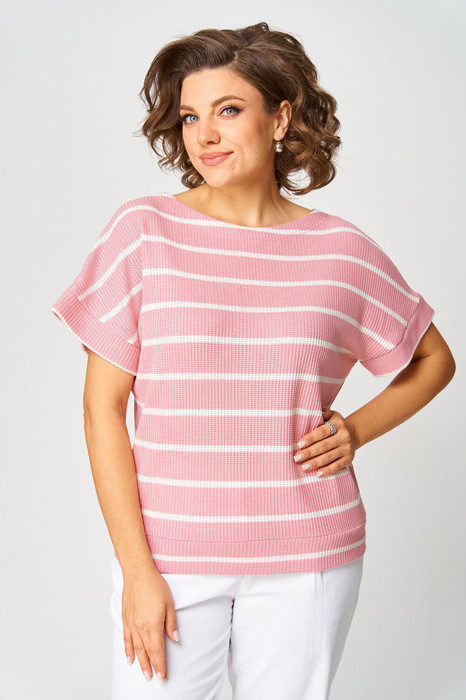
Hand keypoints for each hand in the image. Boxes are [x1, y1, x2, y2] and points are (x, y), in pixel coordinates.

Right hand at [122, 567, 179, 682]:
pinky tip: (130, 659)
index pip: (157, 650)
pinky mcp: (125, 618)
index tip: (163, 675)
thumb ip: (171, 623)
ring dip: (140, 662)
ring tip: (144, 673)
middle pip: (146, 651)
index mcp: (153, 624)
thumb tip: (174, 638)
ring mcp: (131, 623)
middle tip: (154, 678)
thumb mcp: (169, 603)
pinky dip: (128, 650)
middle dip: (151, 666)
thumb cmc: (155, 585)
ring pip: (136, 648)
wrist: (138, 573)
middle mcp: (140, 626)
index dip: (160, 664)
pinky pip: (126, 638)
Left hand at [292, 408, 358, 476]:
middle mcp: (344, 436)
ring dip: (315, 463)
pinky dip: (327, 470)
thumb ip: (320, 416)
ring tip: (304, 467)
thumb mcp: (331, 415)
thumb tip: (305, 418)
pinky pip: (337, 466)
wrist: (354, 433)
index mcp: (338, 423)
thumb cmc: (336, 424)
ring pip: (329, 457)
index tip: (299, 444)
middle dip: (309, 452)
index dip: (310, 438)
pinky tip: (318, 474)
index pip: (322, 431)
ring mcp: (347, 448)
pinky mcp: (349, 459)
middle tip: (296, 457)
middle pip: (324, 446)